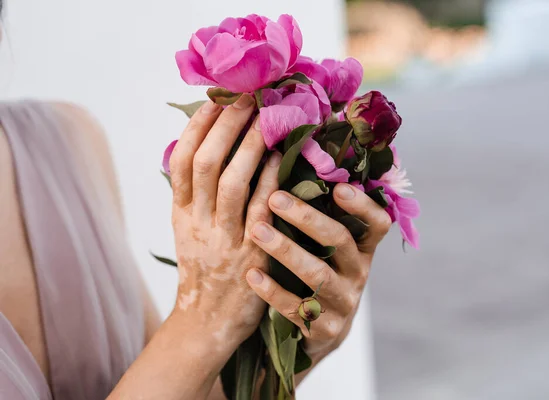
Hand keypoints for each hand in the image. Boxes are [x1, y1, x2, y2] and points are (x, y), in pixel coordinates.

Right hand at [168, 94, 279, 351]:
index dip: (196, 128)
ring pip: (231, 182)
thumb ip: (194, 196)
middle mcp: (198, 222)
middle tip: (244, 98)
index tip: (213, 101)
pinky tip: (281, 158)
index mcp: (181, 215)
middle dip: (224, 127)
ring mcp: (224, 238)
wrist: (206, 323)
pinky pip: (261, 211)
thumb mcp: (188, 233)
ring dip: (248, 146)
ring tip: (264, 117)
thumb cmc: (203, 271)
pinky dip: (270, 181)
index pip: (181, 162)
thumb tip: (203, 151)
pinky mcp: (251, 254)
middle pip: (205, 164)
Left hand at [244, 184, 390, 362]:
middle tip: (275, 198)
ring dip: (286, 250)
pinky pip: (297, 308)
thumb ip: (324, 215)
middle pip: (340, 241)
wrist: (324, 332)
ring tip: (257, 231)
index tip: (339, 187)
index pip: (377, 223)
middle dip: (307, 218)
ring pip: (317, 274)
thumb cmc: (322, 272)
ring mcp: (343, 302)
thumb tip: (298, 162)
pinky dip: (272, 290)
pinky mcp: (324, 329)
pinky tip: (252, 273)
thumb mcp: (331, 248)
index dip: (362, 206)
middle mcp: (358, 273)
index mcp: (363, 248)